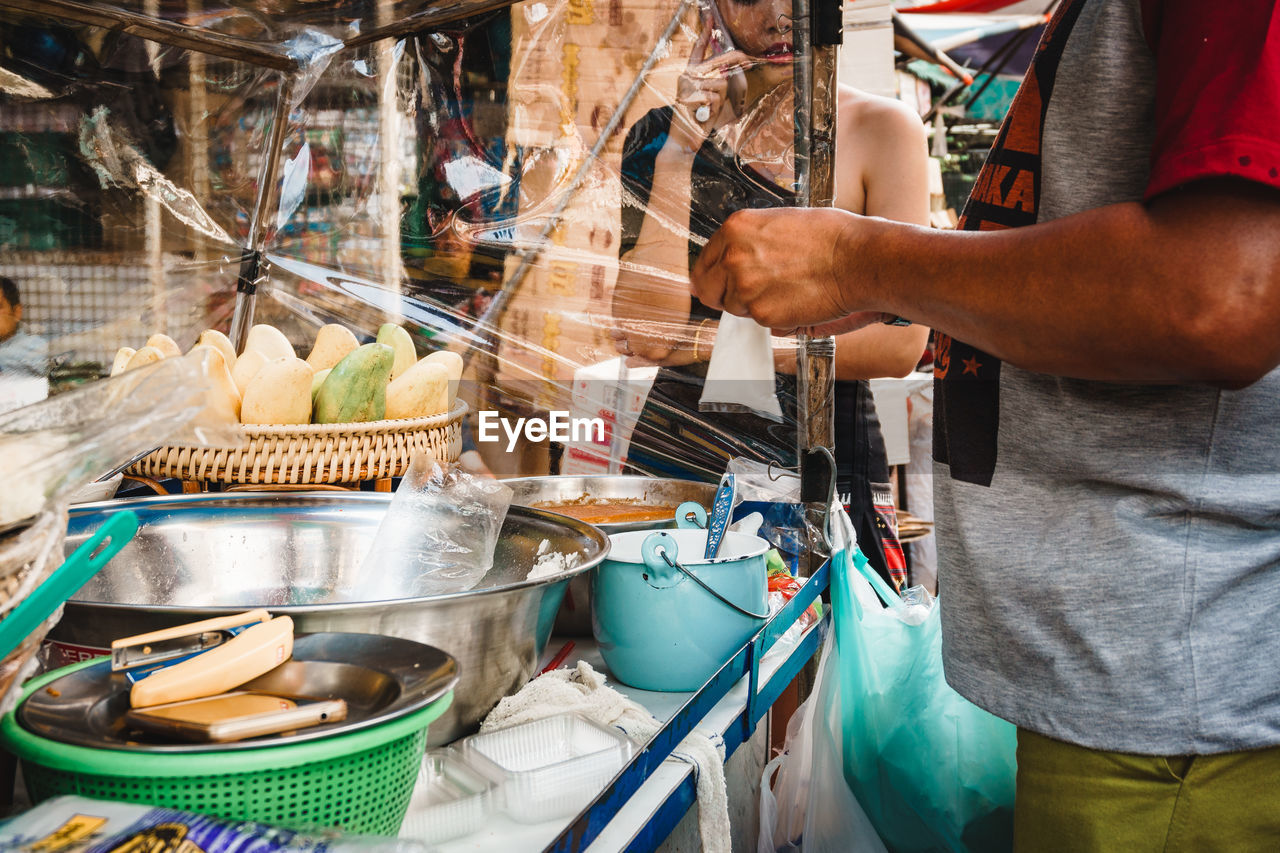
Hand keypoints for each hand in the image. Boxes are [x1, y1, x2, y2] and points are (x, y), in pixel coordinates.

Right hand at [670, 26, 748, 150]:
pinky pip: (715, 97)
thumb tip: (728, 72)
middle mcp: (687, 76)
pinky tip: (703, 114)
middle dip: (734, 63)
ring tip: (707, 109)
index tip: (710, 16)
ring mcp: (687, 85)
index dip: (705, 32)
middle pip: (718, 62)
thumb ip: (715, 83)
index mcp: (689, 74)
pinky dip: (714, 108)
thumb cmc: (697, 121)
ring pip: (720, 83)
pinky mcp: (689, 96)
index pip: (698, 49)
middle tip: (745, 63)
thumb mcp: (709, 98)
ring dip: (720, 99)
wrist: (682, 142)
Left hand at [691, 207, 891, 334]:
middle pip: (708, 289)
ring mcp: (745, 286)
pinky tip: (796, 299)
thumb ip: (749, 240)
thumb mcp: (779, 222)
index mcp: (736, 228)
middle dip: (727, 293)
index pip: (704, 261)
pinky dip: (775, 315)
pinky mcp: (761, 313)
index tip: (721, 282)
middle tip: (755, 291)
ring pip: (734, 307)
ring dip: (754, 304)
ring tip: (786, 288)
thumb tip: (729, 259)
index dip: (714, 275)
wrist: (857, 259)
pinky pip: (758, 321)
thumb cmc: (830, 237)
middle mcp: (733, 256)